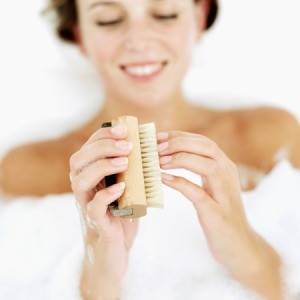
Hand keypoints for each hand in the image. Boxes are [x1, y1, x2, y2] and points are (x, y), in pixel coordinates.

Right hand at [69, 124, 138, 298]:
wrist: (115, 251)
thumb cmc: (121, 216)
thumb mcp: (126, 188)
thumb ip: (130, 170)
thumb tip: (148, 146)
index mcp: (90, 175)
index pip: (88, 148)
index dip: (103, 135)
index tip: (123, 129)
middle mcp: (83, 188)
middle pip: (79, 160)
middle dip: (102, 147)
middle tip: (127, 146)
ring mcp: (86, 205)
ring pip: (80, 180)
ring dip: (102, 166)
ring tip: (125, 162)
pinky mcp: (95, 223)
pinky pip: (93, 207)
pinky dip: (105, 195)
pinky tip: (122, 187)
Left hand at [157, 131, 281, 298]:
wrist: (239, 245)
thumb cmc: (219, 212)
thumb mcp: (212, 185)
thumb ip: (198, 168)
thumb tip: (170, 156)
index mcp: (225, 166)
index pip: (203, 141)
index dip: (179, 136)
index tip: (158, 137)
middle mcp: (228, 175)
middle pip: (206, 147)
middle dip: (178, 142)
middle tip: (156, 147)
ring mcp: (224, 194)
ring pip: (206, 166)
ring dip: (180, 159)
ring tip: (158, 161)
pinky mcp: (217, 213)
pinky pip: (198, 193)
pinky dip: (180, 183)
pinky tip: (163, 179)